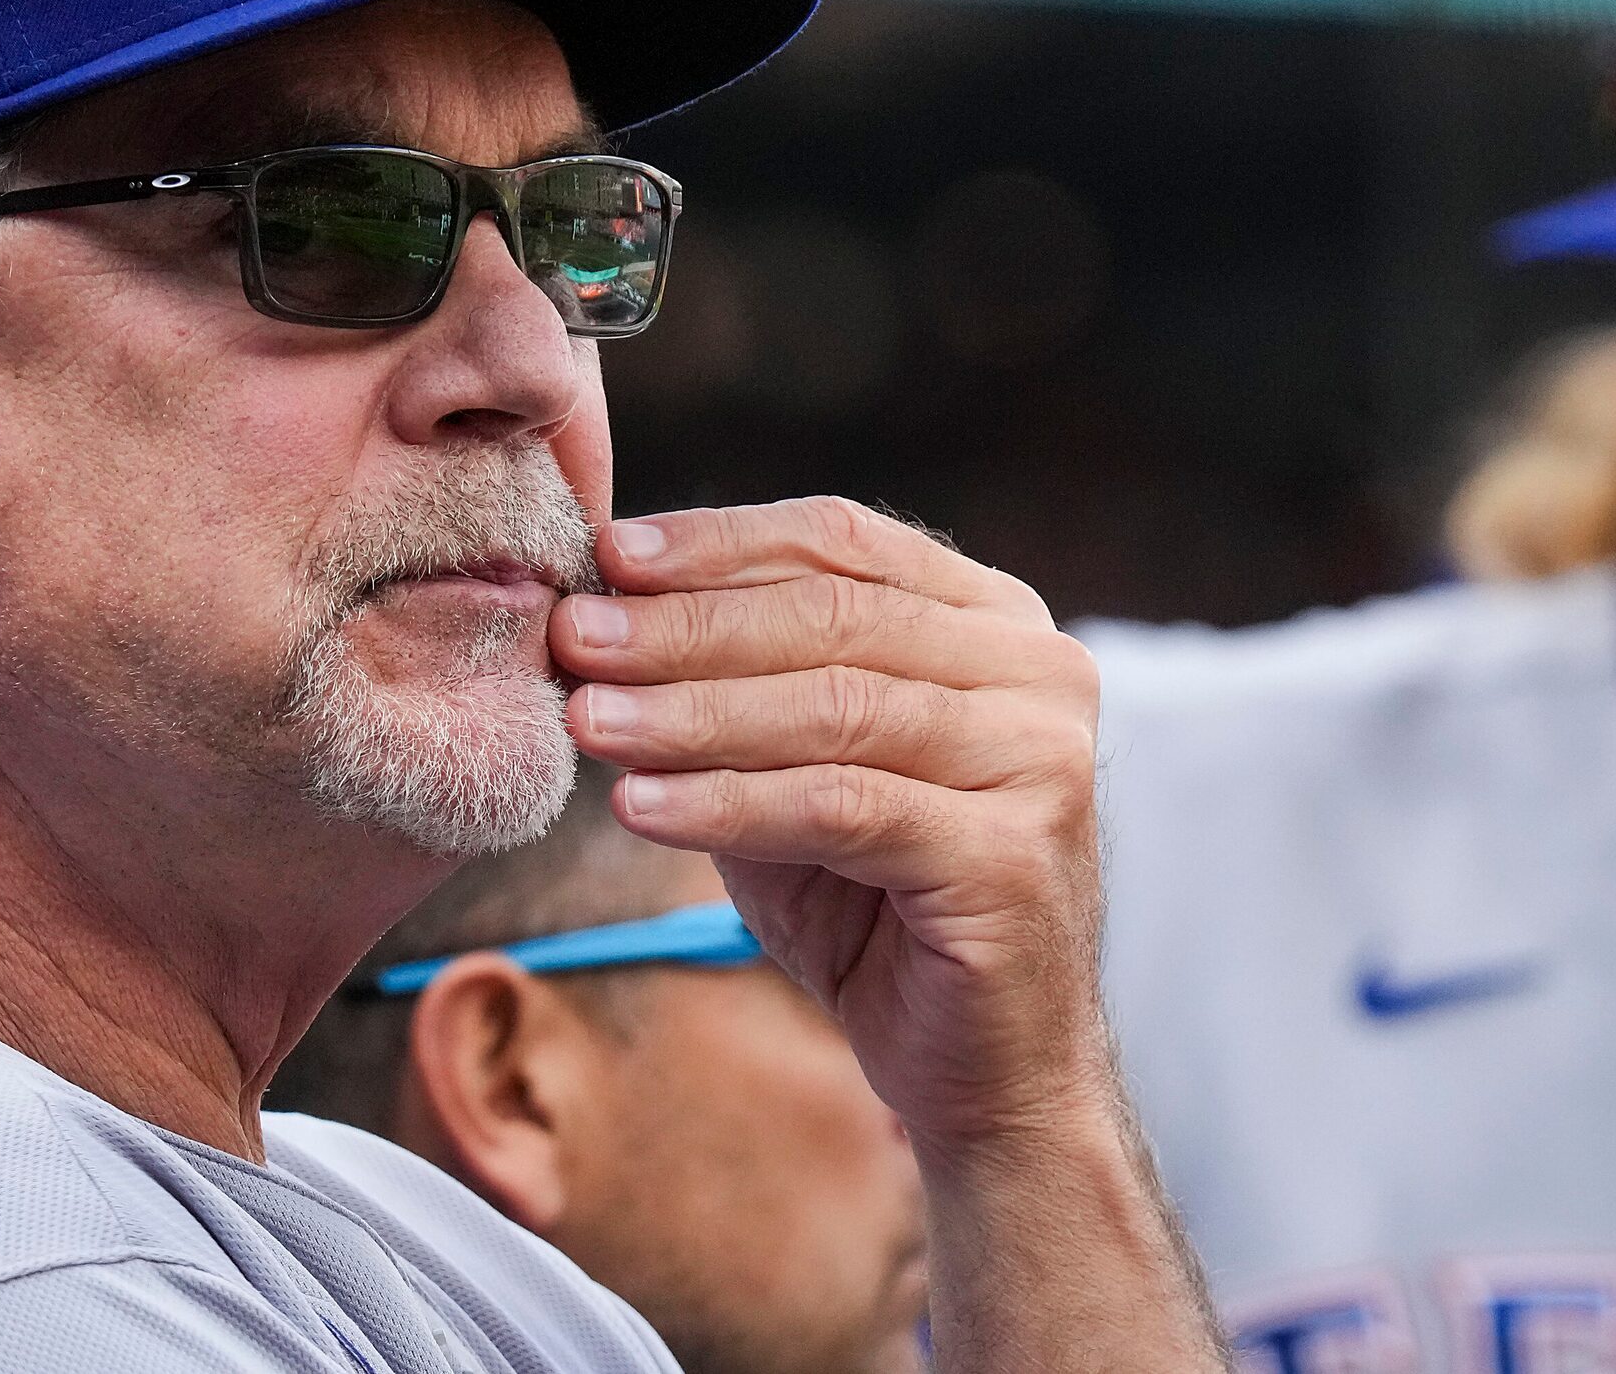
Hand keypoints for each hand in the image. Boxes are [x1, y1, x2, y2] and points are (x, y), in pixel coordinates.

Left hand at [550, 496, 1106, 1154]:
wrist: (985, 1071)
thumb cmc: (880, 912)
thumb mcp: (793, 776)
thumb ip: (732, 695)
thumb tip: (598, 618)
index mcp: (996, 624)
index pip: (843, 545)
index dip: (718, 545)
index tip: (605, 558)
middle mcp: (1042, 673)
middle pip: (836, 619)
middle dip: (687, 628)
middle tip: (573, 638)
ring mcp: (1042, 761)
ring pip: (838, 708)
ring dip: (693, 714)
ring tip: (588, 722)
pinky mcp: (1013, 856)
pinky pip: (842, 808)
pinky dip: (729, 804)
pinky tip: (642, 806)